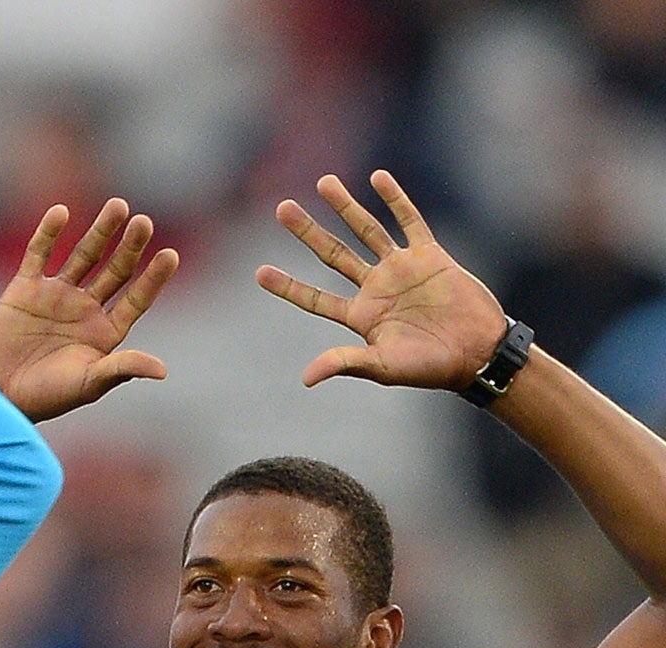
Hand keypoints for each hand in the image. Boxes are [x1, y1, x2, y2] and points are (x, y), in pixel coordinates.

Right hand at [0, 200, 176, 421]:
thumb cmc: (45, 397)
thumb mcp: (87, 383)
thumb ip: (122, 368)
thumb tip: (162, 370)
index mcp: (105, 332)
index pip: (136, 298)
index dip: (154, 278)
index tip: (170, 254)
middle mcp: (84, 310)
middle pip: (115, 270)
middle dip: (130, 247)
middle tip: (143, 222)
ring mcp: (55, 296)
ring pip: (84, 255)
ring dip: (101, 231)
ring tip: (119, 206)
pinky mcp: (24, 289)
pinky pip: (39, 253)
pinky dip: (48, 233)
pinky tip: (61, 212)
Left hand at [256, 170, 507, 390]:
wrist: (478, 352)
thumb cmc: (430, 367)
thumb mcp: (383, 366)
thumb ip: (346, 362)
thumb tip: (306, 378)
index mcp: (360, 316)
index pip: (314, 298)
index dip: (288, 286)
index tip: (260, 273)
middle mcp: (375, 288)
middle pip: (333, 254)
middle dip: (308, 232)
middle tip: (281, 208)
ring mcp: (401, 269)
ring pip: (366, 231)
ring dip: (345, 207)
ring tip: (323, 182)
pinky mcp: (430, 256)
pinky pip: (410, 221)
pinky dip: (395, 199)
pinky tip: (377, 178)